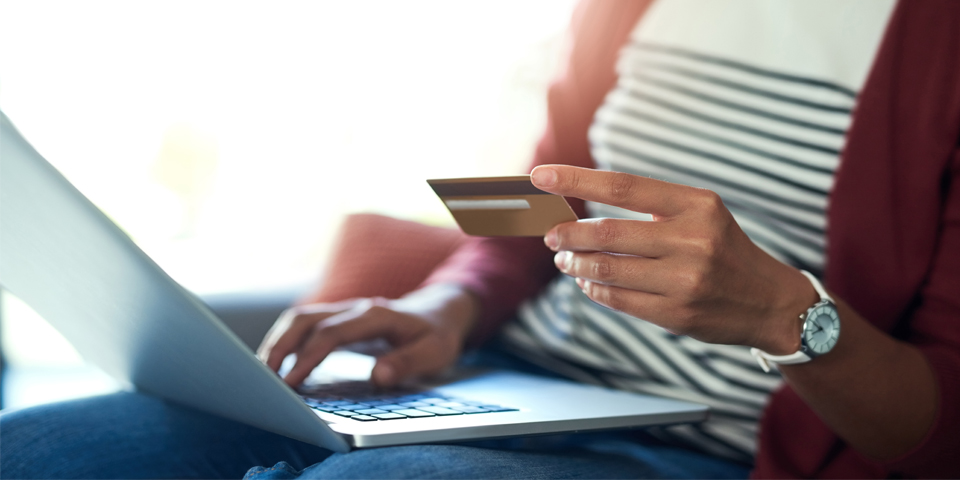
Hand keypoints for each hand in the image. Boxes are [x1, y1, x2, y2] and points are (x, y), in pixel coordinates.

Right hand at [256, 283, 477, 387]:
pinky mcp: (339, 320)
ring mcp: (344, 312)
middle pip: (305, 319)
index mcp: (375, 315)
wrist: (440, 312)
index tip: (290, 382)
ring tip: (263, 372)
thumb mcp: (435, 352)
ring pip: (300, 319)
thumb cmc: (436, 335)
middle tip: (263, 378)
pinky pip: (306, 326)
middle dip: (280, 347)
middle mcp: (355, 309)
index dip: (308, 357)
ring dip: (278, 342)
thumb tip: (379, 375)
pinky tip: (278, 364)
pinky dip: (287, 342)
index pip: (331, 334)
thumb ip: (408, 363)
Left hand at [531, 165, 816, 353]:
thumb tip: (582, 210)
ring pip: (607, 270)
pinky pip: (618, 300)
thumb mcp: (701, 214)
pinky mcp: (677, 314)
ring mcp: (685, 280)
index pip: (622, 186)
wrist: (769, 302)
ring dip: (576, 265)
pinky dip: (595, 290)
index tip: (541, 177)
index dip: (576, 180)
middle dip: (569, 234)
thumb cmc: (723, 249)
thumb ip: (650, 209)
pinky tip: (588, 283)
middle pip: (608, 233)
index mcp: (696, 205)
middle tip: (550, 235)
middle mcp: (692, 240)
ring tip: (565, 260)